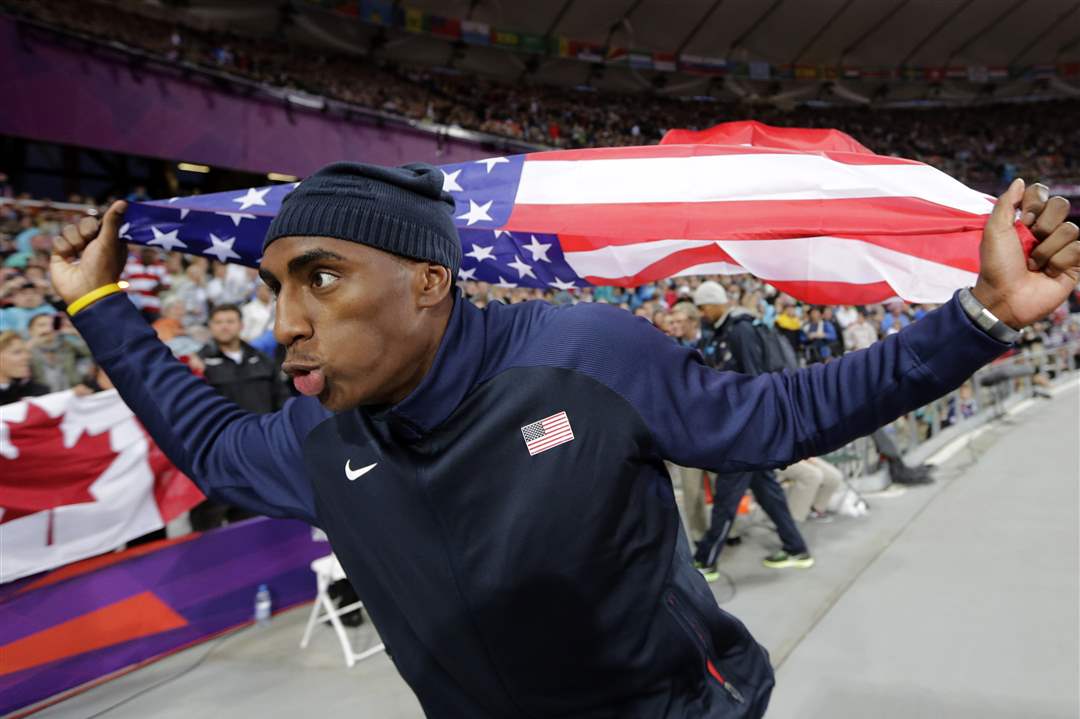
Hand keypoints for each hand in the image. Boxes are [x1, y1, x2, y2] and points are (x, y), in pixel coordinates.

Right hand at [49, 201, 127, 305]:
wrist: (86, 290)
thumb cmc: (102, 266)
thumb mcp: (110, 241)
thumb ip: (113, 220)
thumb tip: (124, 201)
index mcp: (107, 240)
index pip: (96, 221)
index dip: (95, 225)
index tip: (98, 234)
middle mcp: (92, 244)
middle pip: (82, 223)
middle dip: (84, 232)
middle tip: (88, 245)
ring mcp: (75, 249)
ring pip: (69, 230)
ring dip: (73, 241)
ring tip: (78, 254)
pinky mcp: (61, 255)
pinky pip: (57, 240)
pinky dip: (63, 249)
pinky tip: (68, 260)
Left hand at [972, 179, 1078, 328]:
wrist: (1004, 297)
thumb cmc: (996, 265)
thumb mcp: (994, 231)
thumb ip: (1007, 203)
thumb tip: (1020, 180)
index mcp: (1026, 220)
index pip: (1042, 193)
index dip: (1034, 203)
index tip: (1023, 219)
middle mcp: (1046, 230)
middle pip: (1061, 206)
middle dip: (1043, 225)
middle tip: (1029, 242)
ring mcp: (1061, 246)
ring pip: (1071, 229)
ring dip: (1047, 249)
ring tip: (1033, 264)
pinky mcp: (1074, 263)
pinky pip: (1077, 248)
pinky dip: (1059, 261)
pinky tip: (1048, 272)